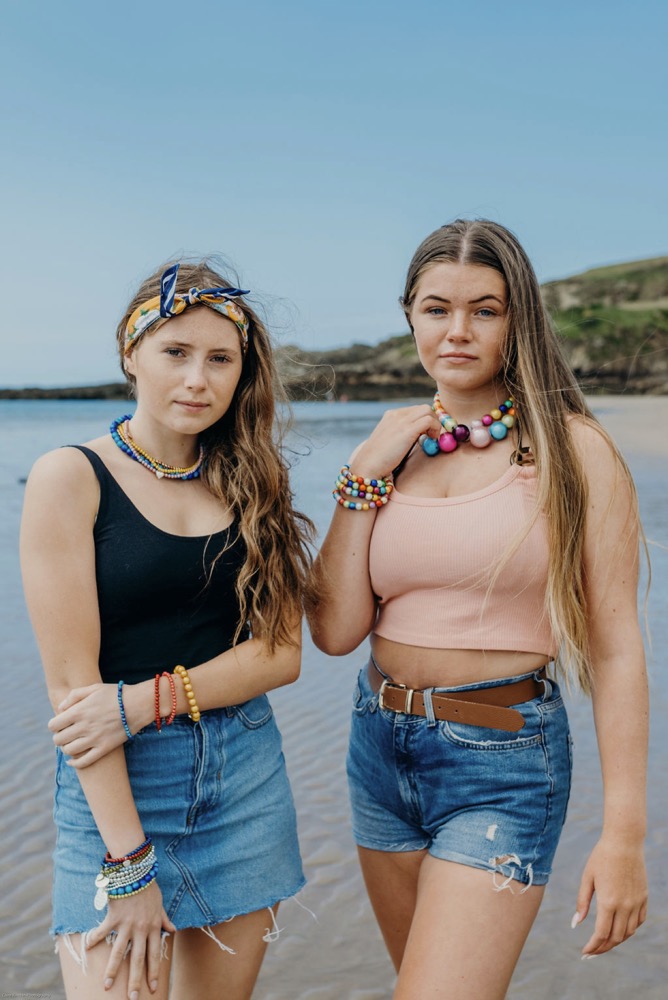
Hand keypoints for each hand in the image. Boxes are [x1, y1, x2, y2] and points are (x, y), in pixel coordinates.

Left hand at [49, 682, 148, 767]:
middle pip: (58, 740)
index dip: (54, 725)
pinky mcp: (104, 748)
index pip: (53, 725)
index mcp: (79, 711)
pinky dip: (74, 764)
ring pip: (69, 751)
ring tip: (71, 744)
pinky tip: (72, 761)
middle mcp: (84, 726)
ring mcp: (94, 739)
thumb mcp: (94, 688)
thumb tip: (60, 709)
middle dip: (59, 737)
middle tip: (65, 734)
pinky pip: (84, 762)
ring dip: (66, 748)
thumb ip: (74, 695)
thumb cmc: (116, 694)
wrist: (138, 704)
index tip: (60, 724)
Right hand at [85, 880, 175, 996]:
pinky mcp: (114, 917)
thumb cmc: (148, 888)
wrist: (137, 872)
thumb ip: (164, 919)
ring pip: (120, 953)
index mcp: (153, 927)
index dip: (153, 972)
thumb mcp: (160, 904)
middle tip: (133, 998)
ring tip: (108, 986)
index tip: (152, 988)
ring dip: (113, 970)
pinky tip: (87, 948)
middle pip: (138, 960)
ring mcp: (126, 925)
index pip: (154, 955)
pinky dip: (94, 939)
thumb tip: (172, 930)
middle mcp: (140, 929)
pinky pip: (103, 932)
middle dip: (135, 980)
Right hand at [351, 404, 440, 478]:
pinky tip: (431, 442)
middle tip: (433, 437)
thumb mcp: (392, 441)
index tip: (429, 435)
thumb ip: (404, 435)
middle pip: (424, 408)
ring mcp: (401, 421)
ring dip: (435, 424)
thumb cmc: (380, 459)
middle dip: (433, 421)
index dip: (426, 421)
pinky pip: (429, 420)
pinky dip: (435, 429)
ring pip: (428, 411)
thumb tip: (422, 436)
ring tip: (431, 439)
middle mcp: (396, 414)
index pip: (416, 410)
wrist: (368, 465)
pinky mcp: (407, 430)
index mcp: (391, 415)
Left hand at [573, 836, 647, 955]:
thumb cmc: (601, 857)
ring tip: (604, 943)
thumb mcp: (587, 878)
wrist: (624, 841)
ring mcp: (637, 903)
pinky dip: (630, 929)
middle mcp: (625, 906)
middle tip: (592, 952)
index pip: (601, 934)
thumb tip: (575, 924)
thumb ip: (582, 902)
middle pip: (616, 938)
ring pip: (629, 932)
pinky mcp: (644, 898)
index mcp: (608, 901)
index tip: (584, 952)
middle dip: (603, 948)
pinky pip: (639, 921)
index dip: (593, 946)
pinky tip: (620, 929)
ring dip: (616, 941)